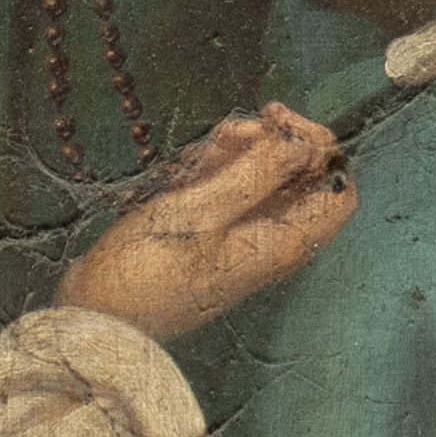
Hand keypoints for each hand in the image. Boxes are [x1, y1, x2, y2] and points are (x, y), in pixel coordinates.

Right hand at [57, 104, 356, 341]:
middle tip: (234, 129)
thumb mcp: (200, 210)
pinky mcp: (214, 235)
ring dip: (236, 153)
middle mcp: (272, 242)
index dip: (321, 149)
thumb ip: (257, 174)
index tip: (280, 123)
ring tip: (197, 154)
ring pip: (262, 178)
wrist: (96, 313)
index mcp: (283, 243)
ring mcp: (243, 238)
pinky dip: (215, 171)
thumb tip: (306, 145)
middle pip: (298, 177)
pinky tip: (185, 168)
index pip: (339, 191)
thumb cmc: (148, 266)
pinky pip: (232, 192)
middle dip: (270, 143)